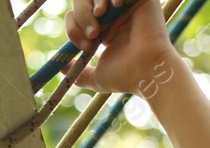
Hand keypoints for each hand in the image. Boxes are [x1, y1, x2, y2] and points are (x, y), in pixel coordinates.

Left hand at [63, 0, 177, 97]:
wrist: (147, 71)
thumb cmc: (125, 76)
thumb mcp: (96, 77)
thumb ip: (79, 73)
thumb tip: (62, 68)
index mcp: (103, 29)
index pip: (77, 16)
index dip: (74, 28)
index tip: (85, 46)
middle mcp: (114, 15)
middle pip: (84, 0)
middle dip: (82, 14)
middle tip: (92, 32)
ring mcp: (127, 5)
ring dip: (94, 1)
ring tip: (100, 16)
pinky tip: (116, 5)